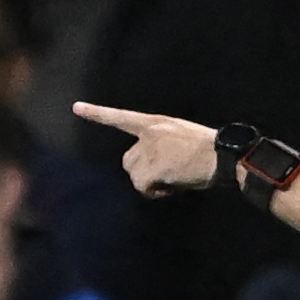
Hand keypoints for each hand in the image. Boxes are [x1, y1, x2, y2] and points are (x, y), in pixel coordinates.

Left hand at [73, 103, 221, 194]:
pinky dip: (155, 192)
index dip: (97, 114)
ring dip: (149, 183)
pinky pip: (143, 187)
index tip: (76, 107)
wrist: (224, 155)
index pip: (121, 117)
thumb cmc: (208, 151)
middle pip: (127, 161)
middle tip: (165, 177)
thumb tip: (154, 171)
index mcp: (156, 123)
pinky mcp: (156, 166)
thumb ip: (161, 146)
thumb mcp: (181, 138)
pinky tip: (171, 187)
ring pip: (134, 175)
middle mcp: (149, 133)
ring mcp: (151, 149)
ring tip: (171, 181)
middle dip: (142, 172)